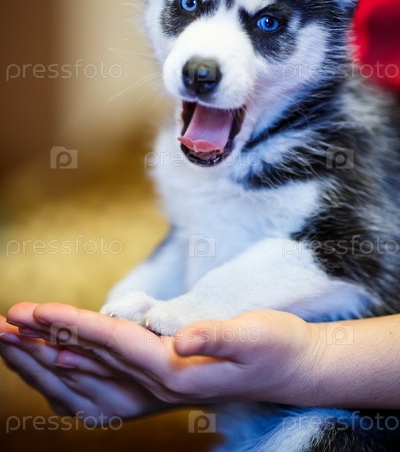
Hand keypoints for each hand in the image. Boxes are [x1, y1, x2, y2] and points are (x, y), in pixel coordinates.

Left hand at [1, 302, 320, 408]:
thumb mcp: (258, 335)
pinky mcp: (161, 382)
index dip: (72, 324)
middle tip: (4, 320)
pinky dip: (72, 372)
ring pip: (91, 373)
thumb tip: (184, 336)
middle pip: (90, 361)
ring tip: (14, 338)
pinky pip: (105, 382)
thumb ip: (221, 335)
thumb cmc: (277, 348)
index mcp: (179, 370)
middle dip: (44, 341)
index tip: (34, 309)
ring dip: (49, 356)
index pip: (113, 342)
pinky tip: (54, 364)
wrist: (293, 371)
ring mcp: (158, 387)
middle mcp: (160, 384)